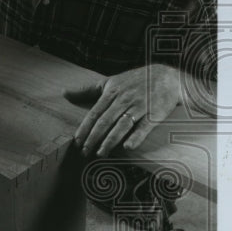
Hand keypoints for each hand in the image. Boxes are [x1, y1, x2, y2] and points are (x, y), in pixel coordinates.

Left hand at [65, 64, 181, 156]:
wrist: (166, 77)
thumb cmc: (135, 81)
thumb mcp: (111, 82)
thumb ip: (87, 90)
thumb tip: (64, 93)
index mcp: (113, 92)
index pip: (95, 113)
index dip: (85, 128)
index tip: (76, 141)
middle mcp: (124, 100)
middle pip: (105, 121)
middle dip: (93, 138)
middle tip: (84, 152)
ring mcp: (139, 107)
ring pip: (121, 126)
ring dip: (110, 141)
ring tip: (101, 153)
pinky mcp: (154, 114)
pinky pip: (144, 127)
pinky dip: (136, 137)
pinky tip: (128, 147)